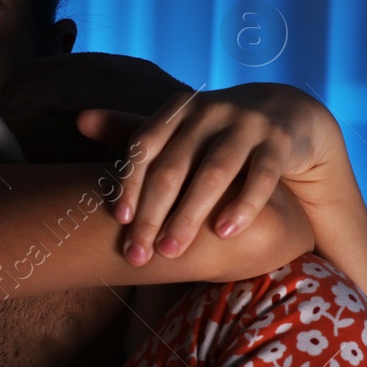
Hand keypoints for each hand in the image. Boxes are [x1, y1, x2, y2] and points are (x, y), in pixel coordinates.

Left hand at [75, 83, 335, 265]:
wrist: (287, 113)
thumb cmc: (216, 133)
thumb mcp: (178, 128)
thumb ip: (131, 129)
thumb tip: (79, 120)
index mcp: (178, 110)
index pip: (144, 147)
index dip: (130, 183)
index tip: (119, 222)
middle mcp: (209, 113)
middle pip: (173, 166)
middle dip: (153, 213)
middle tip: (139, 255)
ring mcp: (246, 125)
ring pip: (213, 173)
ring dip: (190, 214)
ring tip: (173, 251)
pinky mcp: (278, 142)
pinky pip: (261, 176)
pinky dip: (242, 204)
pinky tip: (224, 232)